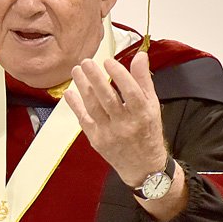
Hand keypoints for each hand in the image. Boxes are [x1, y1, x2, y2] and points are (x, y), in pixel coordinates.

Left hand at [64, 51, 167, 185]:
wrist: (143, 165)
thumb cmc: (148, 130)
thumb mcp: (152, 105)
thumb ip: (144, 80)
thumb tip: (139, 56)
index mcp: (143, 114)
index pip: (131, 92)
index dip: (119, 75)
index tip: (108, 61)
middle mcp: (126, 124)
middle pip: (108, 99)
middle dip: (95, 78)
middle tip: (86, 62)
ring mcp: (109, 133)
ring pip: (93, 107)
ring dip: (82, 88)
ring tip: (76, 71)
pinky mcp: (96, 139)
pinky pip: (84, 119)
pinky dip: (75, 105)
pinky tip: (69, 92)